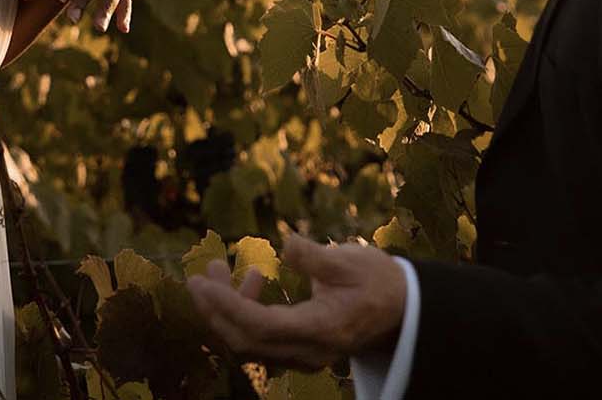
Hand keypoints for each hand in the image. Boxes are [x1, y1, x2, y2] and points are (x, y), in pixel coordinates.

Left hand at [186, 235, 405, 369]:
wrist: (401, 309)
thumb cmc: (377, 280)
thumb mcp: (351, 261)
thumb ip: (316, 257)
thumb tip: (287, 244)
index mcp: (320, 328)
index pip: (261, 325)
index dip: (227, 306)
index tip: (201, 282)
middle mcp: (308, 351)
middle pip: (246, 341)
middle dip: (215, 309)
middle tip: (201, 273)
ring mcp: (303, 357)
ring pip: (250, 344)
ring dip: (226, 310)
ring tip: (221, 269)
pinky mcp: (299, 352)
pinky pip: (260, 341)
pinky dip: (244, 314)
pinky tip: (253, 283)